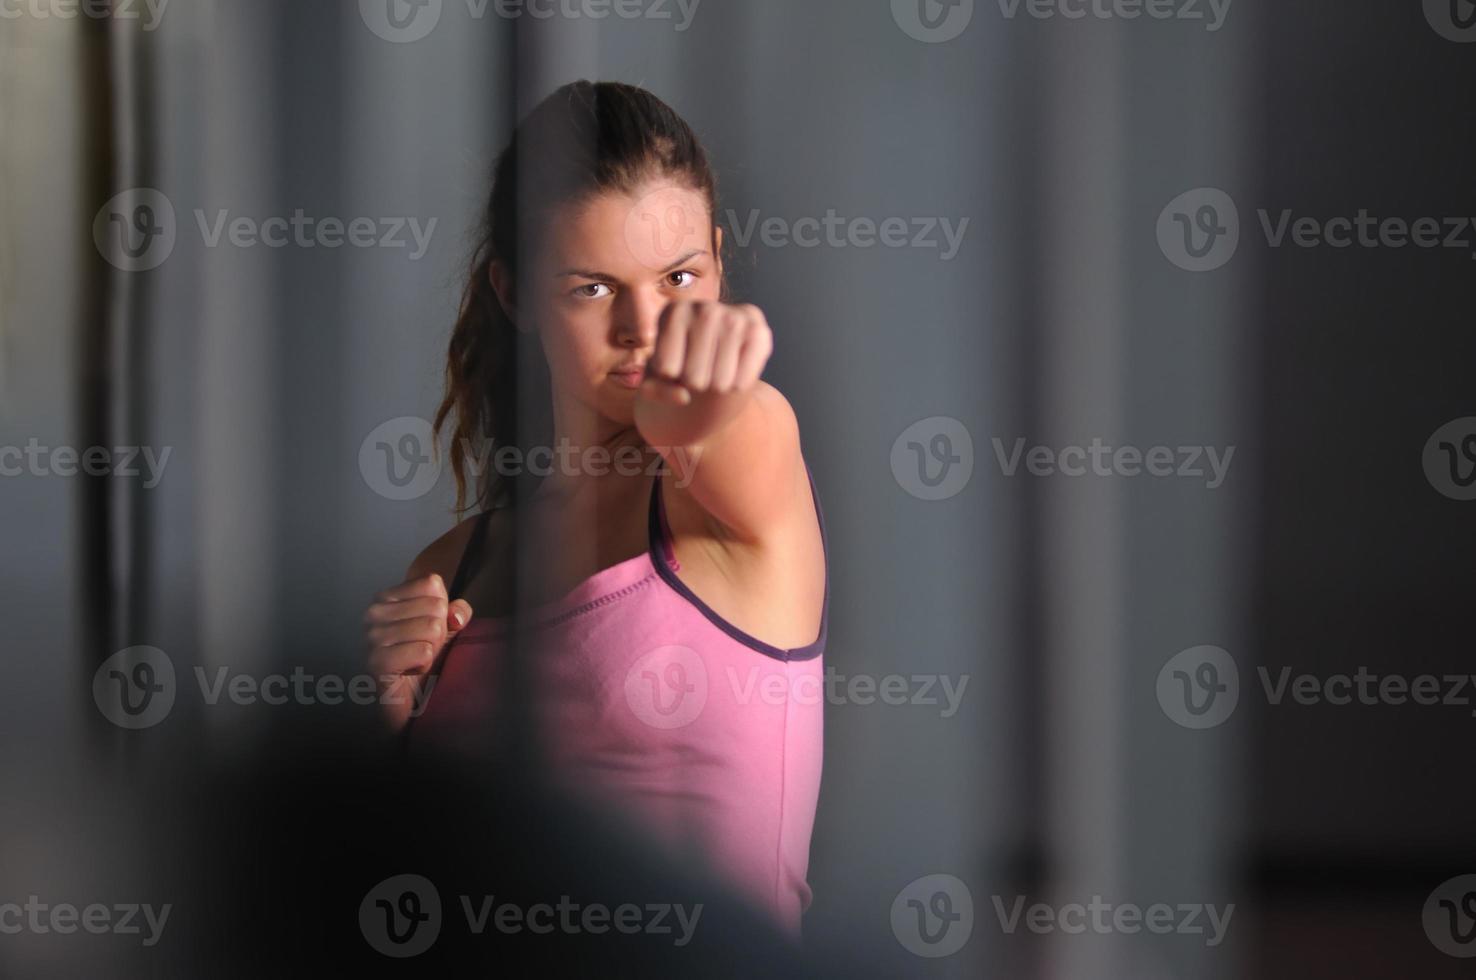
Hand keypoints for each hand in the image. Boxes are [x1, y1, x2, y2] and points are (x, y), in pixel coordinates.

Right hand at [364, 573, 472, 732]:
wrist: (405, 703)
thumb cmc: (421, 662)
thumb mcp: (445, 629)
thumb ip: (456, 611)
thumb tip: (457, 613)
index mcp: (387, 598)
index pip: (432, 583)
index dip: (441, 610)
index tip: (426, 630)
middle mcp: (374, 612)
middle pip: (435, 606)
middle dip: (437, 633)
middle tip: (420, 649)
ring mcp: (372, 636)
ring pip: (432, 627)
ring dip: (431, 650)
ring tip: (414, 660)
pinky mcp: (377, 661)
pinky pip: (423, 650)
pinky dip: (424, 663)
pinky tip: (410, 671)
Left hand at [640, 300, 772, 406]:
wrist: (716, 366)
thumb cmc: (680, 369)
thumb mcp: (655, 381)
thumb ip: (654, 391)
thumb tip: (683, 397)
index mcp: (673, 312)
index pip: (666, 369)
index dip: (670, 379)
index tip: (675, 364)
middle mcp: (704, 308)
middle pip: (693, 377)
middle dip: (695, 385)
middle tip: (700, 369)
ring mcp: (734, 317)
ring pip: (719, 383)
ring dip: (716, 387)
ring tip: (715, 369)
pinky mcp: (760, 333)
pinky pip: (741, 382)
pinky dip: (736, 388)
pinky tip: (735, 372)